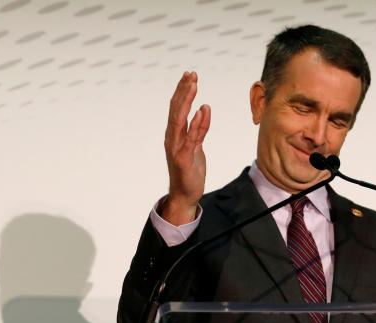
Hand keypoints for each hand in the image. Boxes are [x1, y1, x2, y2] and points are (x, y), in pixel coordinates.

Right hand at [161, 71, 210, 225]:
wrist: (185, 195)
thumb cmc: (190, 171)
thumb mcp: (197, 146)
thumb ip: (199, 130)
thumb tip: (203, 111)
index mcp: (173, 134)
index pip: (176, 108)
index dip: (182, 91)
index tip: (189, 76)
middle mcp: (171, 138)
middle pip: (176, 109)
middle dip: (183, 90)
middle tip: (191, 74)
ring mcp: (176, 148)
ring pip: (180, 119)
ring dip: (187, 100)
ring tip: (194, 85)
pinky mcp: (184, 158)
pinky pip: (191, 137)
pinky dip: (196, 123)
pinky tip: (202, 110)